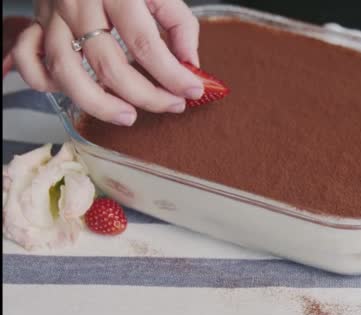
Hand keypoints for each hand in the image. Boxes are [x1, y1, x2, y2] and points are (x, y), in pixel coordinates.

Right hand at [12, 0, 201, 125]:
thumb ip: (179, 24)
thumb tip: (190, 65)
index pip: (145, 44)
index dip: (171, 75)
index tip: (191, 90)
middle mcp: (80, 6)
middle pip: (109, 65)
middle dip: (146, 95)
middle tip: (171, 105)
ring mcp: (54, 17)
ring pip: (66, 71)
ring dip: (98, 104)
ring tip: (128, 116)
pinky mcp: (37, 24)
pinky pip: (29, 61)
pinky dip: (45, 83)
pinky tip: (77, 94)